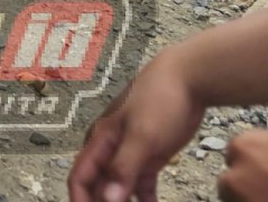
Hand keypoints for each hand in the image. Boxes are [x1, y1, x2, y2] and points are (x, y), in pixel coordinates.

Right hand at [68, 52, 205, 201]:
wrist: (188, 78)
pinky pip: (141, 185)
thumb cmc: (160, 98)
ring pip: (119, 188)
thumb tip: (108, 199)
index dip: (80, 201)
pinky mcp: (149, 155)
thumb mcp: (143, 136)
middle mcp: (111, 149)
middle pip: (98, 186)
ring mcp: (130, 152)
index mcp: (101, 141)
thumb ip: (124, 167)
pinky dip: (145, 200)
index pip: (80, 177)